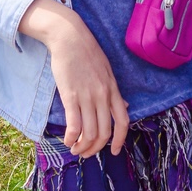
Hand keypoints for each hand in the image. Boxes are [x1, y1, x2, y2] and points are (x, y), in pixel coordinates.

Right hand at [19, 0, 129, 157]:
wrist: (69, 37)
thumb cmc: (86, 52)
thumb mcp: (107, 71)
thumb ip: (114, 91)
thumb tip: (125, 105)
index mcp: (113, 90)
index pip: (123, 121)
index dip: (119, 140)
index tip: (113, 151)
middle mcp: (102, 96)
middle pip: (104, 132)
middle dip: (95, 148)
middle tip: (86, 153)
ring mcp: (87, 97)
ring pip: (89, 133)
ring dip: (82, 147)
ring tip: (75, 149)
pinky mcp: (70, 96)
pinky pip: (74, 125)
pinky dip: (71, 138)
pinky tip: (67, 140)